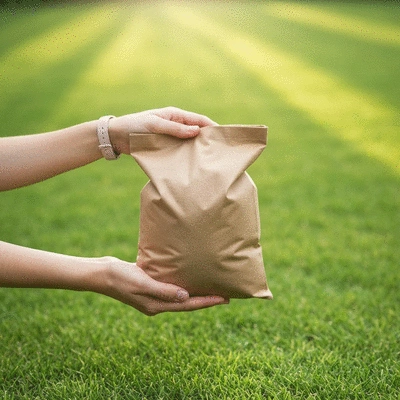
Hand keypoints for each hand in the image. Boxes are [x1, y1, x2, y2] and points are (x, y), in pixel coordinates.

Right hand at [96, 257, 228, 315]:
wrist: (101, 273)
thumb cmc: (120, 277)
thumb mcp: (142, 283)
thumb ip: (163, 291)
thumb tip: (186, 297)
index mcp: (157, 305)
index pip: (188, 305)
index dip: (207, 302)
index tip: (225, 299)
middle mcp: (157, 303)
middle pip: (187, 302)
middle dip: (205, 299)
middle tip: (224, 294)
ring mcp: (152, 295)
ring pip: (180, 295)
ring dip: (195, 291)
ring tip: (209, 285)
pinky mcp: (149, 285)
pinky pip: (170, 286)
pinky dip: (181, 283)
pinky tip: (187, 275)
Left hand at [108, 106, 217, 154]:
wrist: (116, 137)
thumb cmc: (134, 125)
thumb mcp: (154, 125)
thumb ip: (175, 128)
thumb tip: (197, 131)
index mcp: (175, 115)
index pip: (199, 120)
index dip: (212, 127)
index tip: (224, 138)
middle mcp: (176, 126)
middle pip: (197, 132)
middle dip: (207, 140)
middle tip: (219, 153)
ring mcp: (171, 137)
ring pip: (189, 144)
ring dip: (197, 150)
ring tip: (208, 162)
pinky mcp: (165, 148)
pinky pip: (180, 152)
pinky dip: (186, 157)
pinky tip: (192, 166)